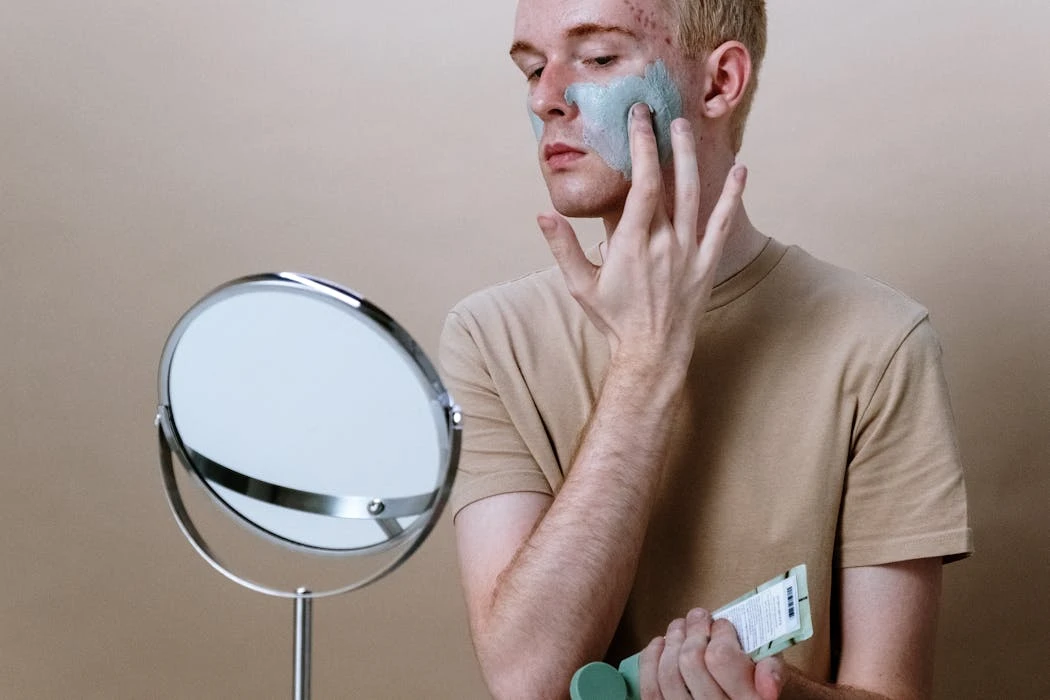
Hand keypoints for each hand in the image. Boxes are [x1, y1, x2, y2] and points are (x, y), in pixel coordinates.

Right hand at [537, 102, 747, 371]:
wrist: (651, 352)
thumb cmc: (613, 319)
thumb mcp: (580, 285)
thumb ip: (562, 247)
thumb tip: (543, 214)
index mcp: (632, 243)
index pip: (642, 183)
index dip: (642, 147)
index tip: (639, 120)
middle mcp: (664, 242)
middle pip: (670, 180)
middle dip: (665, 142)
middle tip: (660, 113)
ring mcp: (689, 252)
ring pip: (696, 195)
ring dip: (692, 158)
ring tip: (687, 128)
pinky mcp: (707, 263)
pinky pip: (724, 223)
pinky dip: (733, 196)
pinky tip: (742, 170)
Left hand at [639, 608, 784, 699]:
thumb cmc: (757, 684)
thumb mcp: (775, 674)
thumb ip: (772, 669)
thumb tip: (768, 685)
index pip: (721, 658)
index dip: (719, 632)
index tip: (722, 624)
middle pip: (690, 661)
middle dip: (692, 630)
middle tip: (699, 616)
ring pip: (668, 674)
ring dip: (672, 640)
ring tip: (680, 626)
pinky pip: (650, 689)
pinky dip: (651, 660)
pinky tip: (662, 644)